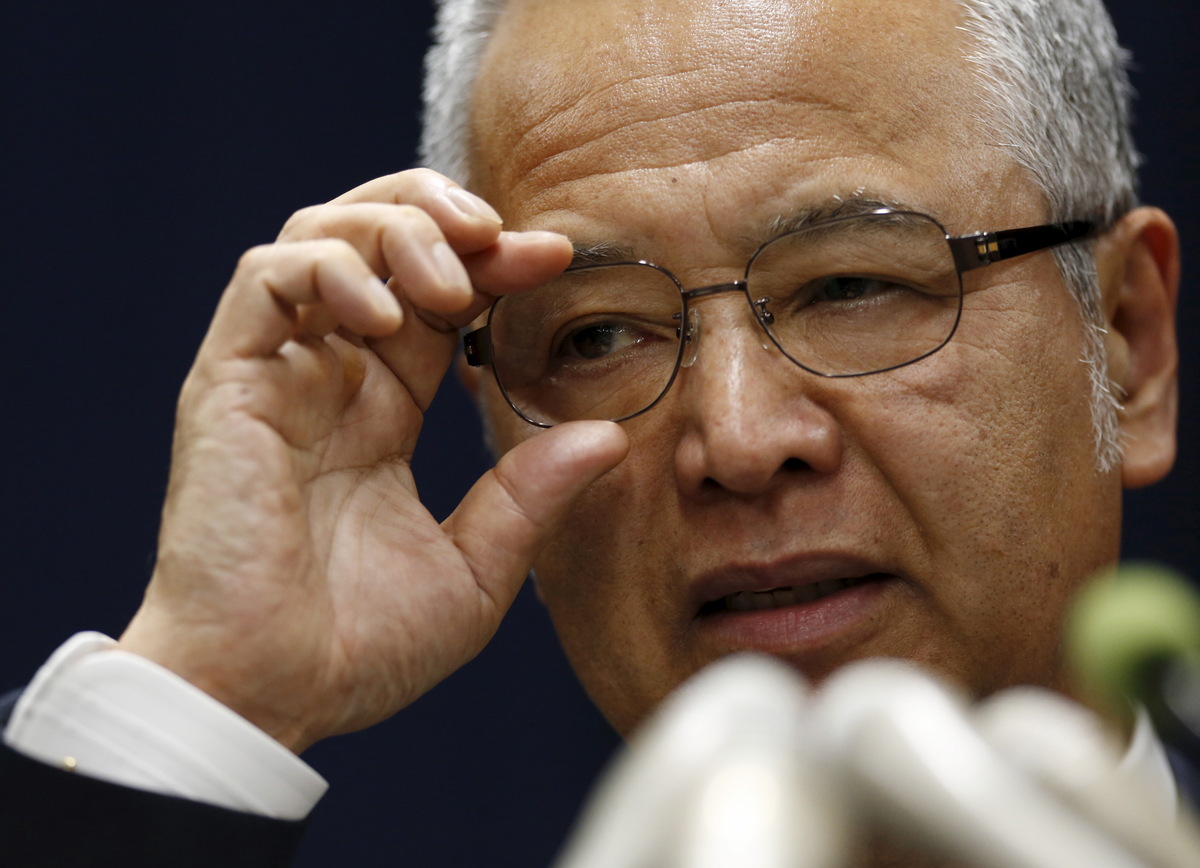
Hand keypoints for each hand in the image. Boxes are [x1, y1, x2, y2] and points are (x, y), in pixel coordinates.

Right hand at [118, 170, 628, 751]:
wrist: (270, 697)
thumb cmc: (357, 646)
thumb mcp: (474, 569)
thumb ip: (530, 497)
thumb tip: (607, 436)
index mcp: (382, 411)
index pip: (440, 299)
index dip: (494, 263)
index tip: (557, 258)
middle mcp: (329, 377)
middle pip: (375, 240)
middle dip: (440, 217)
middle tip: (498, 240)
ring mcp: (276, 374)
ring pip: (319, 236)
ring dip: (392, 232)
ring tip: (450, 285)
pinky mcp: (227, 382)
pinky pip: (265, 281)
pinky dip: (329, 269)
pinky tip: (385, 315)